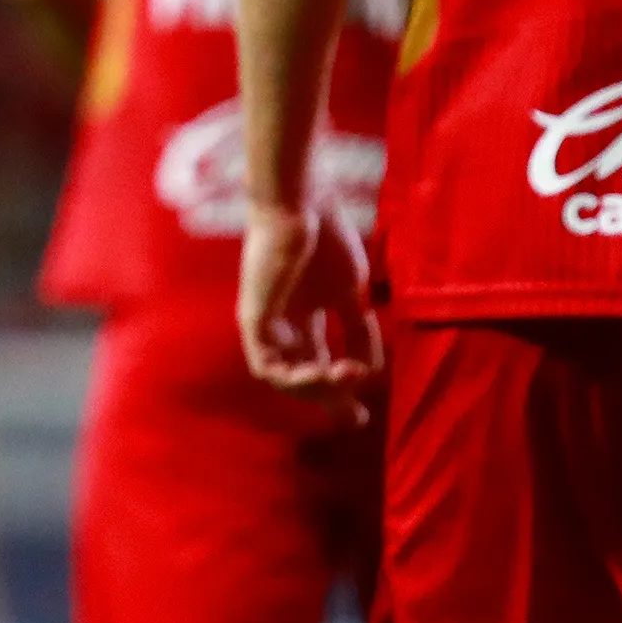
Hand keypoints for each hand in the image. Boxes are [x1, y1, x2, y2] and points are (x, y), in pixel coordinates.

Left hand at [236, 203, 377, 415]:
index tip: (364, 414)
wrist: (303, 203)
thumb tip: (368, 371)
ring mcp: (264, 323)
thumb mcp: (350, 291)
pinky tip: (321, 377)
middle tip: (356, 419)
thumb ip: (358, 330)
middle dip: (330, 400)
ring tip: (347, 383)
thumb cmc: (326, 236)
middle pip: (303, 376)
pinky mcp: (253, 320)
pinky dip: (293, 379)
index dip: (342, 389)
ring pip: (284, 378)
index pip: (320, 361)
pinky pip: (267, 366)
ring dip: (316, 390)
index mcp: (304, 313)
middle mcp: (281, 323)